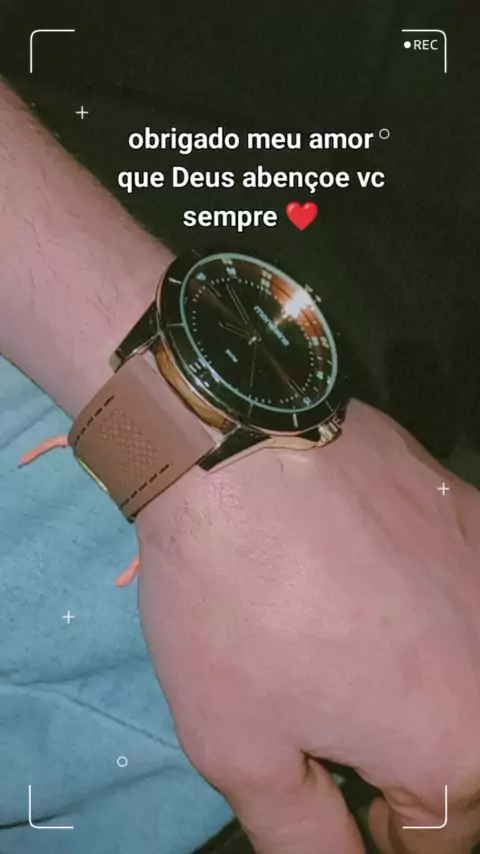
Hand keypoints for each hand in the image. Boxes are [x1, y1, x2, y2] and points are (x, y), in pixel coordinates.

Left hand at [135, 399, 479, 853]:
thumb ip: (306, 838)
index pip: (441, 839)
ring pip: (466, 675)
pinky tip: (372, 583)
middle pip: (462, 760)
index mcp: (458, 749)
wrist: (239, 448)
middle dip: (401, 763)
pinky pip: (463, 598)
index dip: (373, 829)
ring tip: (346, 648)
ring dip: (416, 684)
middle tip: (328, 718)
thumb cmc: (236, 607)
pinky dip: (428, 612)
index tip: (324, 784)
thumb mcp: (242, 748)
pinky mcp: (474, 519)